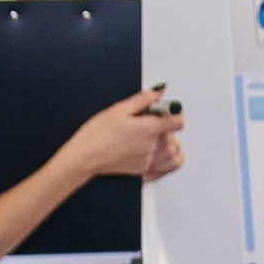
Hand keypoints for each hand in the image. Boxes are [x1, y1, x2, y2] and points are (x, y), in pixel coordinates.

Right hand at [68, 91, 185, 183]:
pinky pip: (163, 166)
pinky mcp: (143, 171)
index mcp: (149, 129)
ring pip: (172, 153)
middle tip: (148, 123)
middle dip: (165, 128)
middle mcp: (151, 147)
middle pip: (174, 136)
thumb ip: (143, 99)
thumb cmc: (97, 134)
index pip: (178, 121)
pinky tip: (150, 151)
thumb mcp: (119, 109)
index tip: (167, 111)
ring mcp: (148, 161)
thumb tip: (159, 92)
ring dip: (167, 144)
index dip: (174, 114)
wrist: (85, 157)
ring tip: (151, 137)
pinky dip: (161, 158)